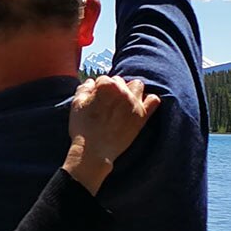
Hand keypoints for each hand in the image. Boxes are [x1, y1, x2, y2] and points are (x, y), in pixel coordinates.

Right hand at [62, 75, 160, 193]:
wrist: (93, 152)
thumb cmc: (82, 128)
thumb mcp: (76, 104)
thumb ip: (84, 87)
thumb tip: (92, 82)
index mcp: (106, 85)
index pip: (103, 79)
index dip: (97, 89)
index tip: (95, 100)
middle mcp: (123, 91)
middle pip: (120, 81)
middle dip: (113, 89)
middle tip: (107, 103)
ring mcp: (134, 103)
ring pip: (138, 85)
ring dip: (130, 90)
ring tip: (123, 101)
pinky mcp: (142, 116)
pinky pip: (154, 100)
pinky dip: (149, 100)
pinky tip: (140, 105)